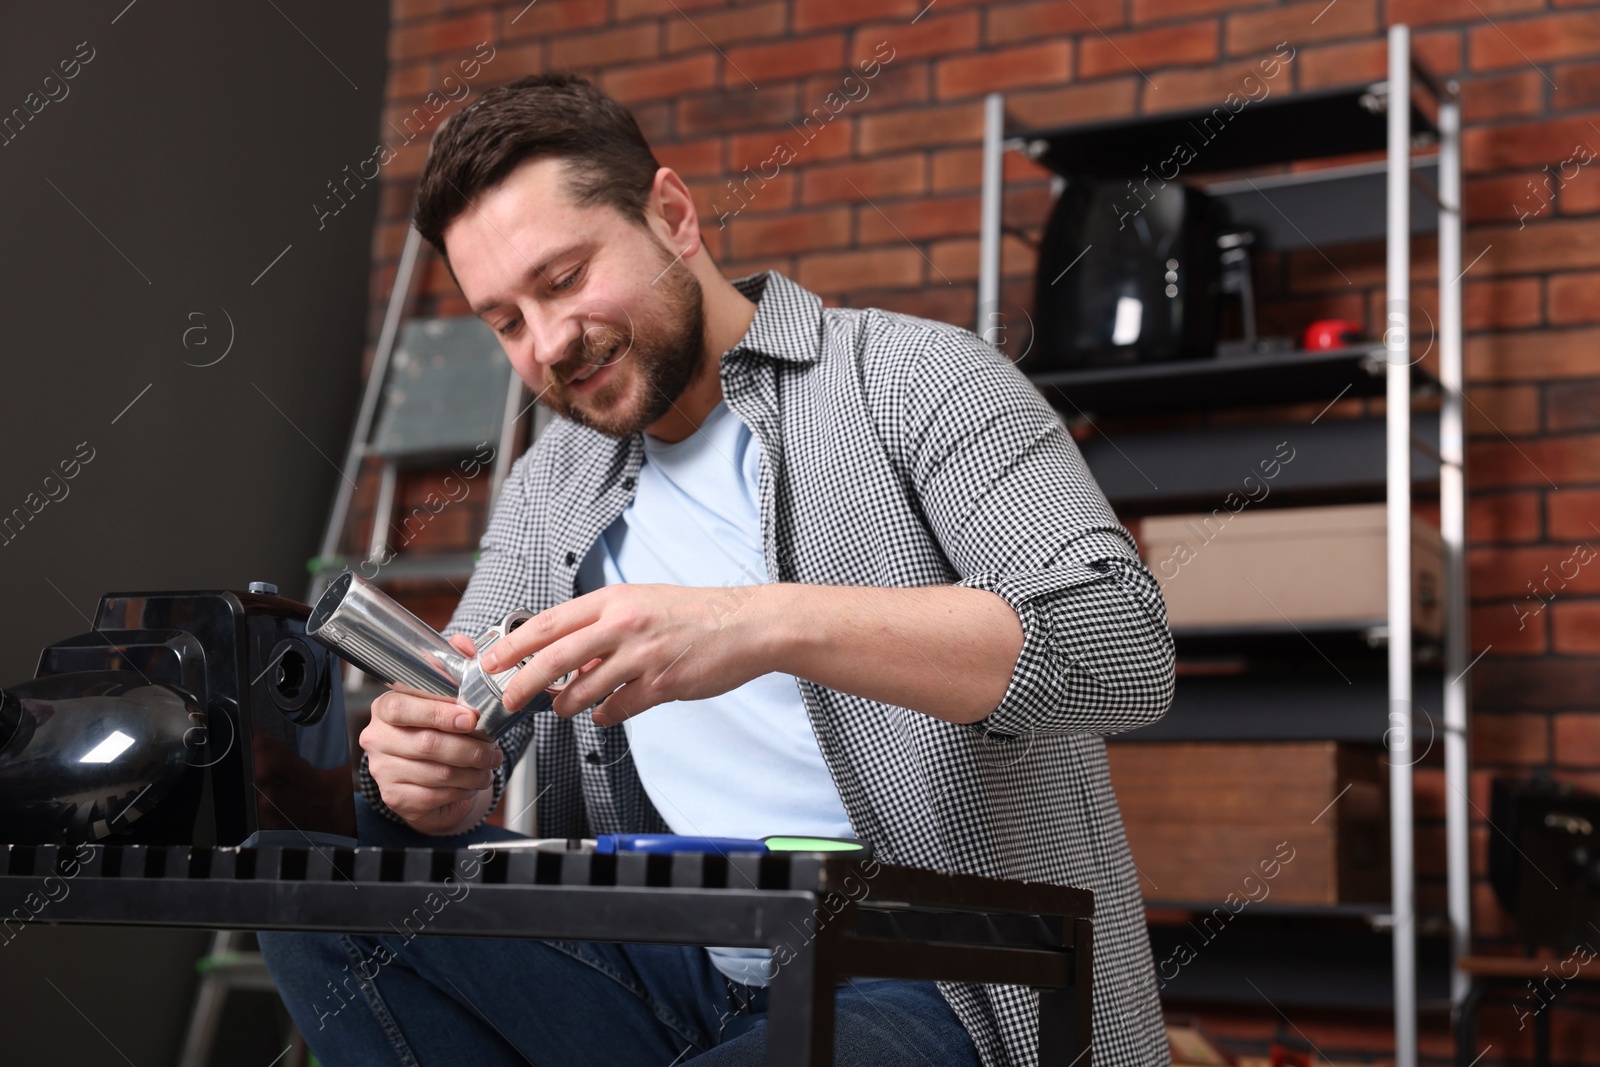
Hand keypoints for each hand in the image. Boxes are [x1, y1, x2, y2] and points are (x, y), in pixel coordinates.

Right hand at [359, 633, 504, 834]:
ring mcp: (383, 770)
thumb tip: (461, 643)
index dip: (438, 713)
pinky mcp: (395, 797)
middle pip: (427, 743)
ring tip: (489, 764)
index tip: (470, 718)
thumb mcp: (446, 699)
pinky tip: (474, 781)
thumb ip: (454, 669)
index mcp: (386, 708)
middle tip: (492, 749)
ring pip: (437, 772)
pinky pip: (436, 795)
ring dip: (473, 770)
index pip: (402, 707)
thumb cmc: (436, 732)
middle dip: (469, 747)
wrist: (426, 779)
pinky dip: (463, 789)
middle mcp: (377, 738)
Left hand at [482, 583, 770, 726]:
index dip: (514, 643)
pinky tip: (608, 712)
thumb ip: (603, 629)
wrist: (746, 625)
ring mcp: (643, 655)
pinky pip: (618, 709)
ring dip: (566, 704)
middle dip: (522, 682)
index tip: (491, 660)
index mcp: (614, 600)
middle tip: (506, 698)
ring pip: (584, 689)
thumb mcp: (641, 605)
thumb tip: (567, 661)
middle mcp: (624, 624)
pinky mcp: (662, 683)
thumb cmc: (694, 614)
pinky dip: (605, 716)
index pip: (550, 622)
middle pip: (556, 657)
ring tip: (564, 707)